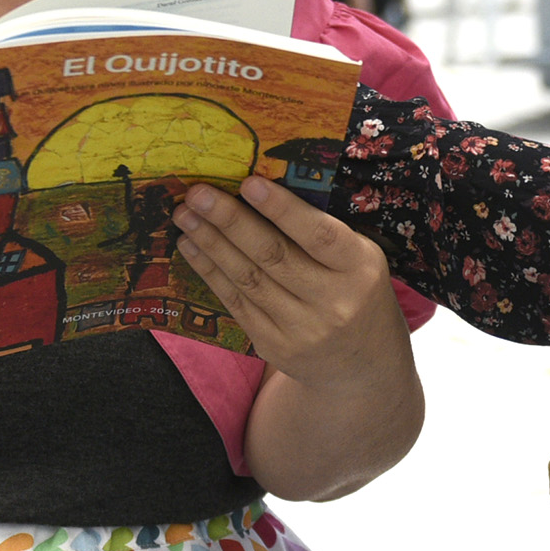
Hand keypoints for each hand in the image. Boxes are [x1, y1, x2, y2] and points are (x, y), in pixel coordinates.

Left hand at [176, 175, 409, 390]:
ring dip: (211, 243)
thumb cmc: (358, 294)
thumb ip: (321, 232)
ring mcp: (303, 330)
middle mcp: (334, 302)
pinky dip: (211, 272)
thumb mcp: (359, 261)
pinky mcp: (275, 346)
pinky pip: (236, 303)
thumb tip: (258, 189)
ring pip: (248, 279)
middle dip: (230, 221)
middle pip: (273, 256)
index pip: (319, 235)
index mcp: (361, 269)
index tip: (248, 182)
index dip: (282, 209)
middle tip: (197, 194)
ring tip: (185, 216)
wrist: (364, 368)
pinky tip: (192, 247)